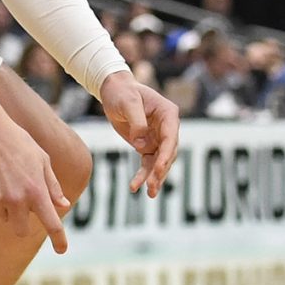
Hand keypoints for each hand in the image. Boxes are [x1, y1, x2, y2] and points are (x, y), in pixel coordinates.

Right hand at [0, 101, 71, 253]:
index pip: (52, 223)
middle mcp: (18, 198)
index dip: (59, 239)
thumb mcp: (41, 158)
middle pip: (21, 231)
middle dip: (19, 222)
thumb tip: (62, 205)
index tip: (62, 251)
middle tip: (14, 203)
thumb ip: (51, 184)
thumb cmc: (16, 140)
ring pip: (0, 220)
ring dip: (0, 209)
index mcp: (37, 190)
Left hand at [101, 72, 179, 196]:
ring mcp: (158, 138)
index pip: (171, 138)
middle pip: (168, 153)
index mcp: (168, 114)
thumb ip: (136, 122)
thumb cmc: (122, 92)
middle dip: (160, 171)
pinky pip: (147, 163)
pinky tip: (135, 187)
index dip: (166, 155)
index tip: (160, 169)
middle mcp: (167, 127)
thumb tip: (140, 145)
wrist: (113, 90)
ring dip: (154, 178)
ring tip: (149, 194)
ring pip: (159, 162)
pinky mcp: (147, 145)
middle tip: (152, 186)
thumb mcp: (128, 103)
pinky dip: (143, 175)